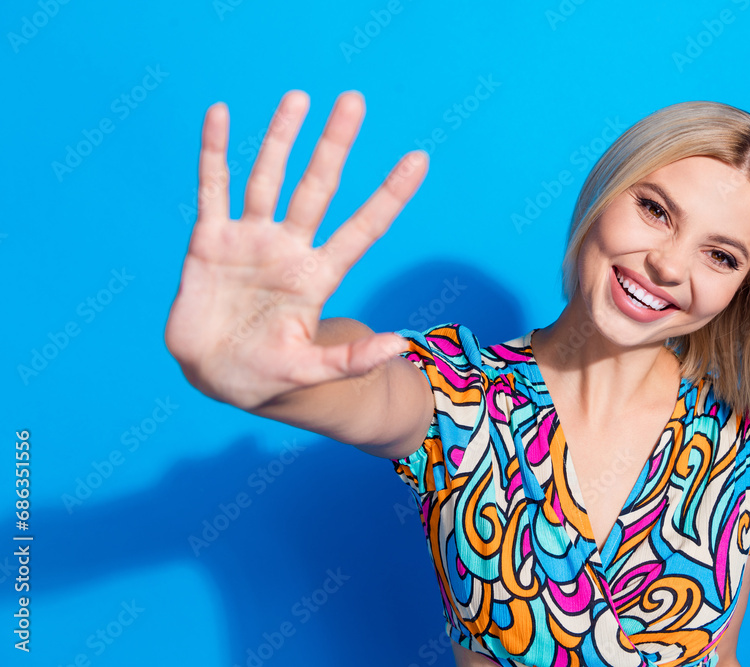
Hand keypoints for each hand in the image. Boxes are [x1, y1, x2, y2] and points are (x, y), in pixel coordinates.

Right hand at [164, 90, 427, 410]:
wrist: (214, 376)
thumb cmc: (268, 375)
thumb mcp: (310, 371)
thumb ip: (351, 360)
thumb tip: (401, 346)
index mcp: (317, 276)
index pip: (363, 227)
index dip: (390, 195)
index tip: (418, 159)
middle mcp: (288, 248)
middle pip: (317, 187)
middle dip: (335, 145)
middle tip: (354, 99)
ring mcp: (249, 240)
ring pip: (267, 178)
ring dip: (281, 138)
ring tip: (299, 98)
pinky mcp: (210, 240)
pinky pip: (213, 188)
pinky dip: (214, 152)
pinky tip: (221, 113)